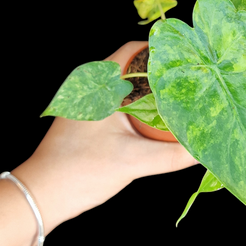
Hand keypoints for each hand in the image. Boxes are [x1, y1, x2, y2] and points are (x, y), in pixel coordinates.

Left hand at [12, 41, 198, 234]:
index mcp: (97, 84)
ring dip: (151, 90)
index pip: (133, 50)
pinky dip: (141, 105)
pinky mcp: (90, 119)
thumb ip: (172, 156)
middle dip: (162, 71)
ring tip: (180, 97)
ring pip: (128, 86)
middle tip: (190, 79)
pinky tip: (158, 119)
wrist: (42, 195)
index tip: (187, 59)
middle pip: (133, 67)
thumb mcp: (131, 161)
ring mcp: (89, 103)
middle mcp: (91, 87)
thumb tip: (204, 150)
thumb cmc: (80, 172)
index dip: (162, 51)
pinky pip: (122, 102)